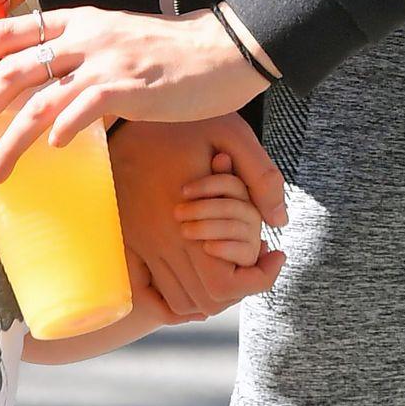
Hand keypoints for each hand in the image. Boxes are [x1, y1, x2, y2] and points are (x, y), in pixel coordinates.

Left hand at [0, 4, 276, 183]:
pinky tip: (51, 151)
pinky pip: (79, 110)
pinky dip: (58, 132)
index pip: (6, 32)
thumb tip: (41, 98)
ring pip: (36, 99)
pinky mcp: (128, 86)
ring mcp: (103, 60)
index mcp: (75, 22)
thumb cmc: (168, 55)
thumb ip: (77, 59)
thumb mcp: (112, 42)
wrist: (222, 51)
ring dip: (7, 140)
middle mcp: (83, 36)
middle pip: (10, 68)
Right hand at [112, 120, 285, 318]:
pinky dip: (171, 296)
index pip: (223, 286)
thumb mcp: (232, 134)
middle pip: (203, 301)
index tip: (274, 255)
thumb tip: (279, 221)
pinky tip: (195, 271)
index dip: (256, 280)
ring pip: (177, 300)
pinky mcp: (125, 239)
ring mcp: (138, 243)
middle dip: (236, 288)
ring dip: (207, 293)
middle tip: (256, 259)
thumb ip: (260, 176)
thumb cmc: (183, 119)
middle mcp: (160, 242)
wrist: (125, 104)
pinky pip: (147, 290)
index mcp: (189, 221)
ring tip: (230, 262)